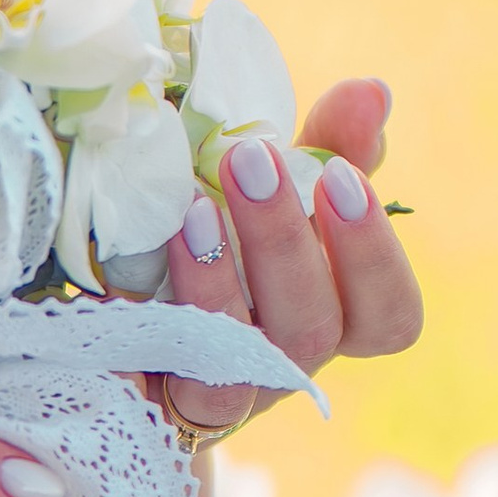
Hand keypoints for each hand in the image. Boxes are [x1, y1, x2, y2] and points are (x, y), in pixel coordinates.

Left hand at [162, 75, 421, 431]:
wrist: (107, 317)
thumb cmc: (211, 240)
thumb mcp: (267, 190)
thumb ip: (326, 146)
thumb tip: (371, 92)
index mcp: (325, 317)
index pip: (390, 318)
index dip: (375, 255)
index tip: (342, 175)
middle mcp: (281, 364)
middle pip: (316, 329)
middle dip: (287, 239)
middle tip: (251, 158)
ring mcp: (219, 390)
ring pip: (249, 362)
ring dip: (224, 281)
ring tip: (196, 206)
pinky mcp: (151, 404)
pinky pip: (175, 380)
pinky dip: (174, 315)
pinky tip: (154, 257)